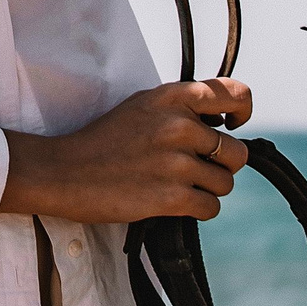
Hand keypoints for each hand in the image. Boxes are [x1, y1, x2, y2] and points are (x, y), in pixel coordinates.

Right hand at [0, 79, 253, 224]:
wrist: (63, 172)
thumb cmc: (103, 140)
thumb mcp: (141, 106)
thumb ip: (180, 109)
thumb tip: (221, 125)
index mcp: (171, 97)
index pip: (235, 95)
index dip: (243, 112)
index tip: (232, 126)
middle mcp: (178, 125)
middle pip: (238, 152)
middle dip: (222, 164)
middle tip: (195, 167)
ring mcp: (175, 161)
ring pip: (226, 183)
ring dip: (207, 189)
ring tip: (177, 185)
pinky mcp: (171, 196)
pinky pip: (211, 208)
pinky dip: (197, 210)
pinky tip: (173, 202)